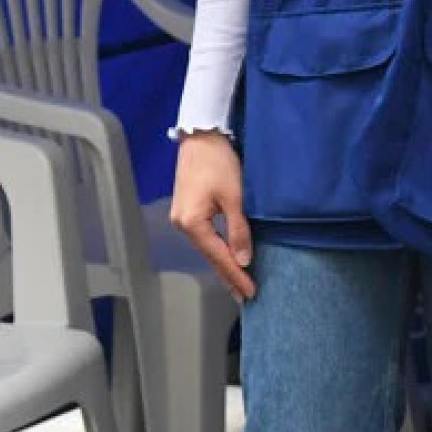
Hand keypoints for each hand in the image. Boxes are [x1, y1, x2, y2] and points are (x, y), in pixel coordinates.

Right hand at [169, 132, 255, 302]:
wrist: (201, 136)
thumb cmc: (218, 163)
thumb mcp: (234, 197)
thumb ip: (238, 230)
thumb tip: (243, 260)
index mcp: (192, 223)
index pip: (218, 257)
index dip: (236, 275)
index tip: (250, 293)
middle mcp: (182, 224)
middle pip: (209, 255)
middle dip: (228, 275)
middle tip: (244, 296)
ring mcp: (181, 217)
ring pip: (206, 247)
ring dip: (223, 262)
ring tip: (238, 281)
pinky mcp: (186, 209)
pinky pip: (204, 236)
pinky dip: (217, 248)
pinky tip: (226, 255)